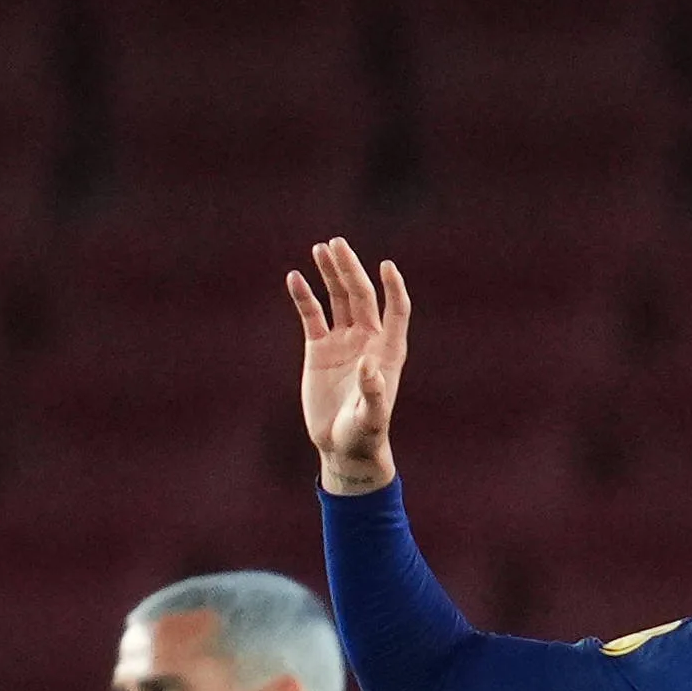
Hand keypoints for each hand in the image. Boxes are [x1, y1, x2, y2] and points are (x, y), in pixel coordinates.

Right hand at [290, 237, 407, 494]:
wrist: (342, 446)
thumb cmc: (364, 434)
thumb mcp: (371, 418)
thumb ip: (373, 393)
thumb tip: (369, 366)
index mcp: (387, 351)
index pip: (396, 310)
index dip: (393, 288)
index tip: (386, 266)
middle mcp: (367, 340)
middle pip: (361, 295)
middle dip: (350, 269)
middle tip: (337, 244)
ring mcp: (343, 341)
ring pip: (337, 299)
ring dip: (331, 274)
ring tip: (321, 249)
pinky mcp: (319, 349)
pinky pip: (312, 316)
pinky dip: (304, 297)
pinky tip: (295, 278)